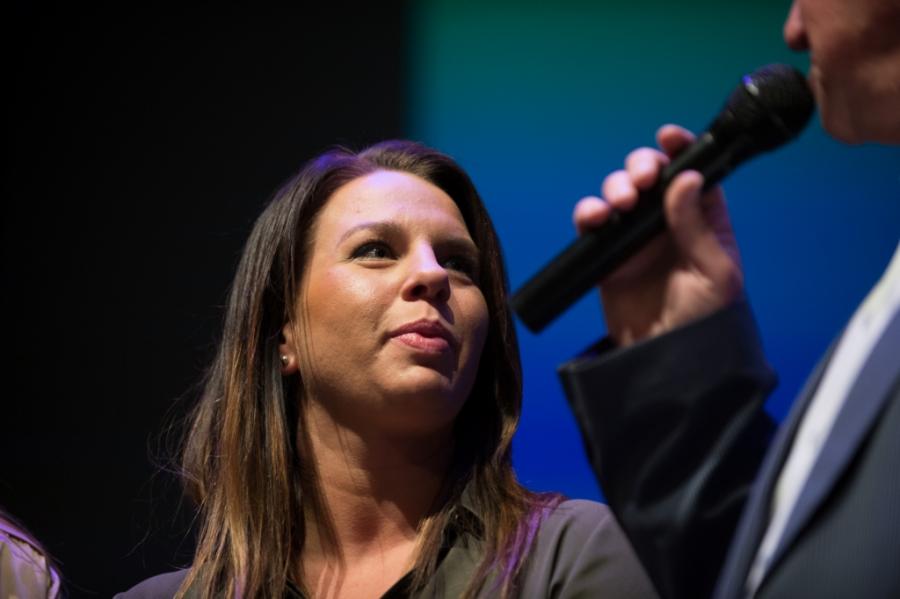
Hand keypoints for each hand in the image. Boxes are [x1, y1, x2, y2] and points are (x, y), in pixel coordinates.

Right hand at [573, 124, 742, 346]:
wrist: (668, 361)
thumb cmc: (705, 320)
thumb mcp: (715, 273)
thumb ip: (696, 226)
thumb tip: (685, 178)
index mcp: (703, 220)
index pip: (693, 173)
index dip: (681, 148)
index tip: (667, 136)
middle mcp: (667, 222)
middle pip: (651, 175)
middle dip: (642, 166)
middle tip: (642, 180)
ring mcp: (635, 237)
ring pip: (619, 192)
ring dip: (616, 186)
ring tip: (620, 203)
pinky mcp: (607, 254)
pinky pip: (593, 223)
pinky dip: (589, 213)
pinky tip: (596, 218)